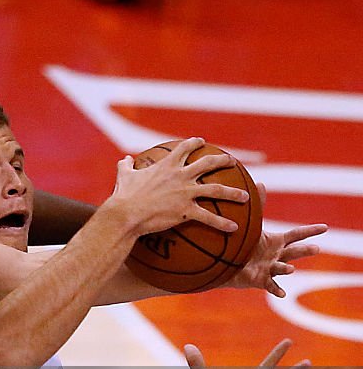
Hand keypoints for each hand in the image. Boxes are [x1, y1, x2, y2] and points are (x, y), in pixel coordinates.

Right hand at [110, 137, 246, 235]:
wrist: (125, 213)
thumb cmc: (123, 195)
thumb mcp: (123, 176)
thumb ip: (126, 166)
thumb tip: (124, 160)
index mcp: (166, 166)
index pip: (184, 148)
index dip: (194, 143)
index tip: (201, 141)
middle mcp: (181, 176)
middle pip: (208, 164)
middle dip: (223, 161)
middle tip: (232, 162)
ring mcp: (186, 193)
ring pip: (216, 190)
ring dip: (233, 193)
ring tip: (246, 196)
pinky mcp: (186, 211)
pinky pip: (209, 217)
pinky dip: (222, 223)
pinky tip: (234, 227)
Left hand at [227, 184, 327, 296]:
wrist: (229, 264)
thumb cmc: (245, 244)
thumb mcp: (253, 225)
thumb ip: (259, 206)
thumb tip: (260, 183)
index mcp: (277, 242)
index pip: (297, 234)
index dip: (310, 231)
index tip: (325, 227)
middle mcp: (277, 255)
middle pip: (294, 251)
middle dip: (305, 250)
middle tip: (316, 248)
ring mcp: (271, 269)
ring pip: (282, 268)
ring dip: (287, 268)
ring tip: (289, 268)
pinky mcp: (261, 280)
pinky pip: (271, 286)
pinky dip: (277, 290)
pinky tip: (282, 294)